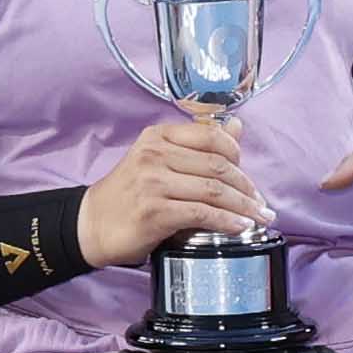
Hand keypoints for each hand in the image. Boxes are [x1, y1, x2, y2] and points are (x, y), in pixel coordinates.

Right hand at [75, 103, 265, 268]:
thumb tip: (237, 126)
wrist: (91, 224)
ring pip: (214, 190)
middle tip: (261, 204)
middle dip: (247, 187)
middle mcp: (154, 154)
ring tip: (258, 217)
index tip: (248, 176)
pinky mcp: (154, 211)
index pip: (212, 137)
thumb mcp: (160, 161)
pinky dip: (227, 221)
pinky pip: (202, 213)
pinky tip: (239, 227)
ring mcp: (153, 182)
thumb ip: (199, 145)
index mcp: (158, 137)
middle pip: (218, 165)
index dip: (238, 156)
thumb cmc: (129, 194)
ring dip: (243, 206)